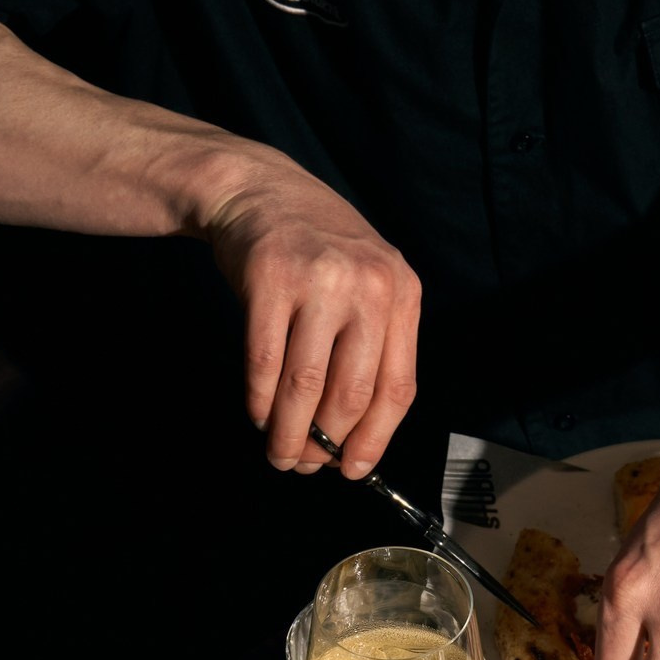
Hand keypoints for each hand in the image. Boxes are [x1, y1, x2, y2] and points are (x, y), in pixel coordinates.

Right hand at [200, 155, 419, 480]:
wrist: (259, 188)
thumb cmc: (315, 250)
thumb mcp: (366, 284)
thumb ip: (371, 348)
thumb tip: (354, 437)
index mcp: (400, 293)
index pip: (397, 387)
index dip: (375, 439)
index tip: (355, 470)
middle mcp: (367, 285)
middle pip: (351, 394)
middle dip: (326, 444)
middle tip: (307, 466)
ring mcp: (319, 280)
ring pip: (306, 386)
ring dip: (289, 433)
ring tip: (281, 455)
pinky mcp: (270, 278)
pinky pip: (265, 362)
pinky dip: (260, 401)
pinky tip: (259, 415)